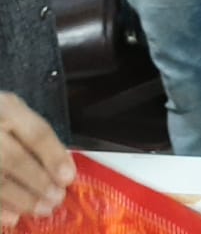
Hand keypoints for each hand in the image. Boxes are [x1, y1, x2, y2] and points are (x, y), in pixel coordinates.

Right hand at [0, 92, 75, 225]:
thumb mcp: (12, 110)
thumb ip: (32, 133)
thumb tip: (60, 164)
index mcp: (6, 108)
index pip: (36, 133)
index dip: (54, 157)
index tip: (68, 177)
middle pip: (14, 159)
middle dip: (38, 182)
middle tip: (57, 199)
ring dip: (20, 198)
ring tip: (41, 210)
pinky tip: (11, 218)